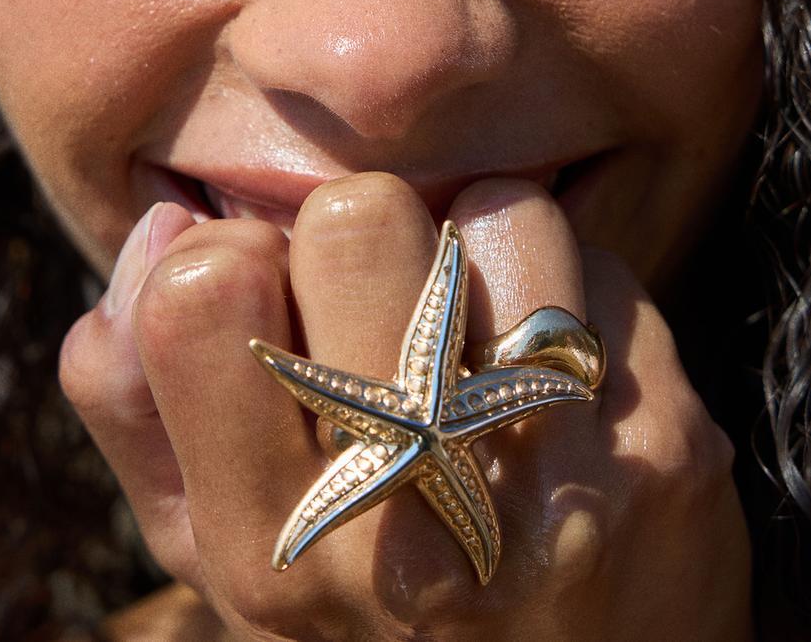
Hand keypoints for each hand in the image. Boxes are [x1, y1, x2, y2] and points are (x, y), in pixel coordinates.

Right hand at [60, 173, 753, 640]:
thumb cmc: (369, 609)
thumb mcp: (217, 543)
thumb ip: (142, 398)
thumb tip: (170, 225)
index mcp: (271, 538)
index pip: (204, 287)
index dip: (241, 256)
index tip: (282, 296)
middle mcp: (410, 518)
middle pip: (360, 216)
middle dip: (369, 229)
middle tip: (392, 297)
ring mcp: (554, 483)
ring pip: (503, 210)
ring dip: (487, 248)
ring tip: (483, 332)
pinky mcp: (668, 453)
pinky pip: (603, 269)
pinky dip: (575, 291)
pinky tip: (559, 371)